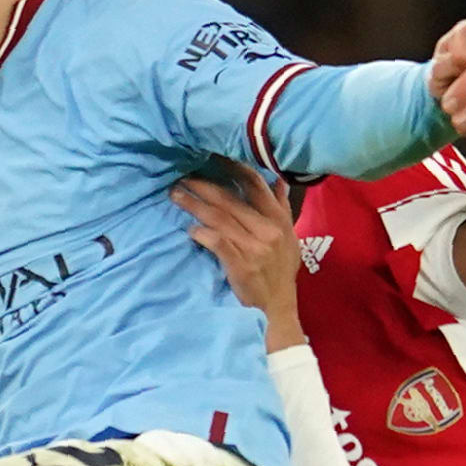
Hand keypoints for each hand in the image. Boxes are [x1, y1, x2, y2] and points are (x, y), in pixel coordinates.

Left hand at [173, 165, 307, 350]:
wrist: (277, 309)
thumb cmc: (281, 272)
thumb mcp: (289, 238)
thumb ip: (281, 208)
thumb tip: (277, 180)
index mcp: (278, 220)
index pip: (255, 185)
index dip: (233, 168)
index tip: (212, 157)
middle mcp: (266, 229)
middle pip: (229, 200)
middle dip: (203, 186)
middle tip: (182, 177)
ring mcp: (253, 247)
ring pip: (219, 218)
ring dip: (195, 205)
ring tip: (176, 196)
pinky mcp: (240, 264)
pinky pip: (217, 242)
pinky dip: (202, 234)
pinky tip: (190, 230)